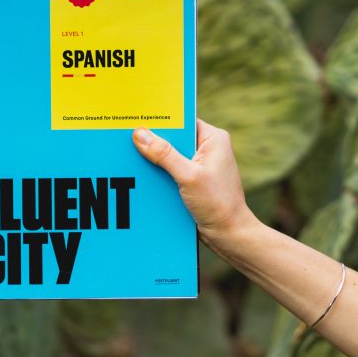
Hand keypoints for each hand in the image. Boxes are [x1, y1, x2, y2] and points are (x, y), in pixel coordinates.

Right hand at [132, 119, 259, 254]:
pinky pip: (171, 171)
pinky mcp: (194, 180)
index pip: (182, 121)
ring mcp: (200, 165)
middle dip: (154, 143)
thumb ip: (164, 154)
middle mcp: (208, 148)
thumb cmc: (217, 204)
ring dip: (155, 161)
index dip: (160, 122)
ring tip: (131, 159)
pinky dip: (160, 175)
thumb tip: (140, 134)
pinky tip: (143, 177)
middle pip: (174, 139)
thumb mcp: (188, 176)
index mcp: (213, 138)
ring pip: (170, 156)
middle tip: (128, 141)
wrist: (229, 235)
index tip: (137, 121)